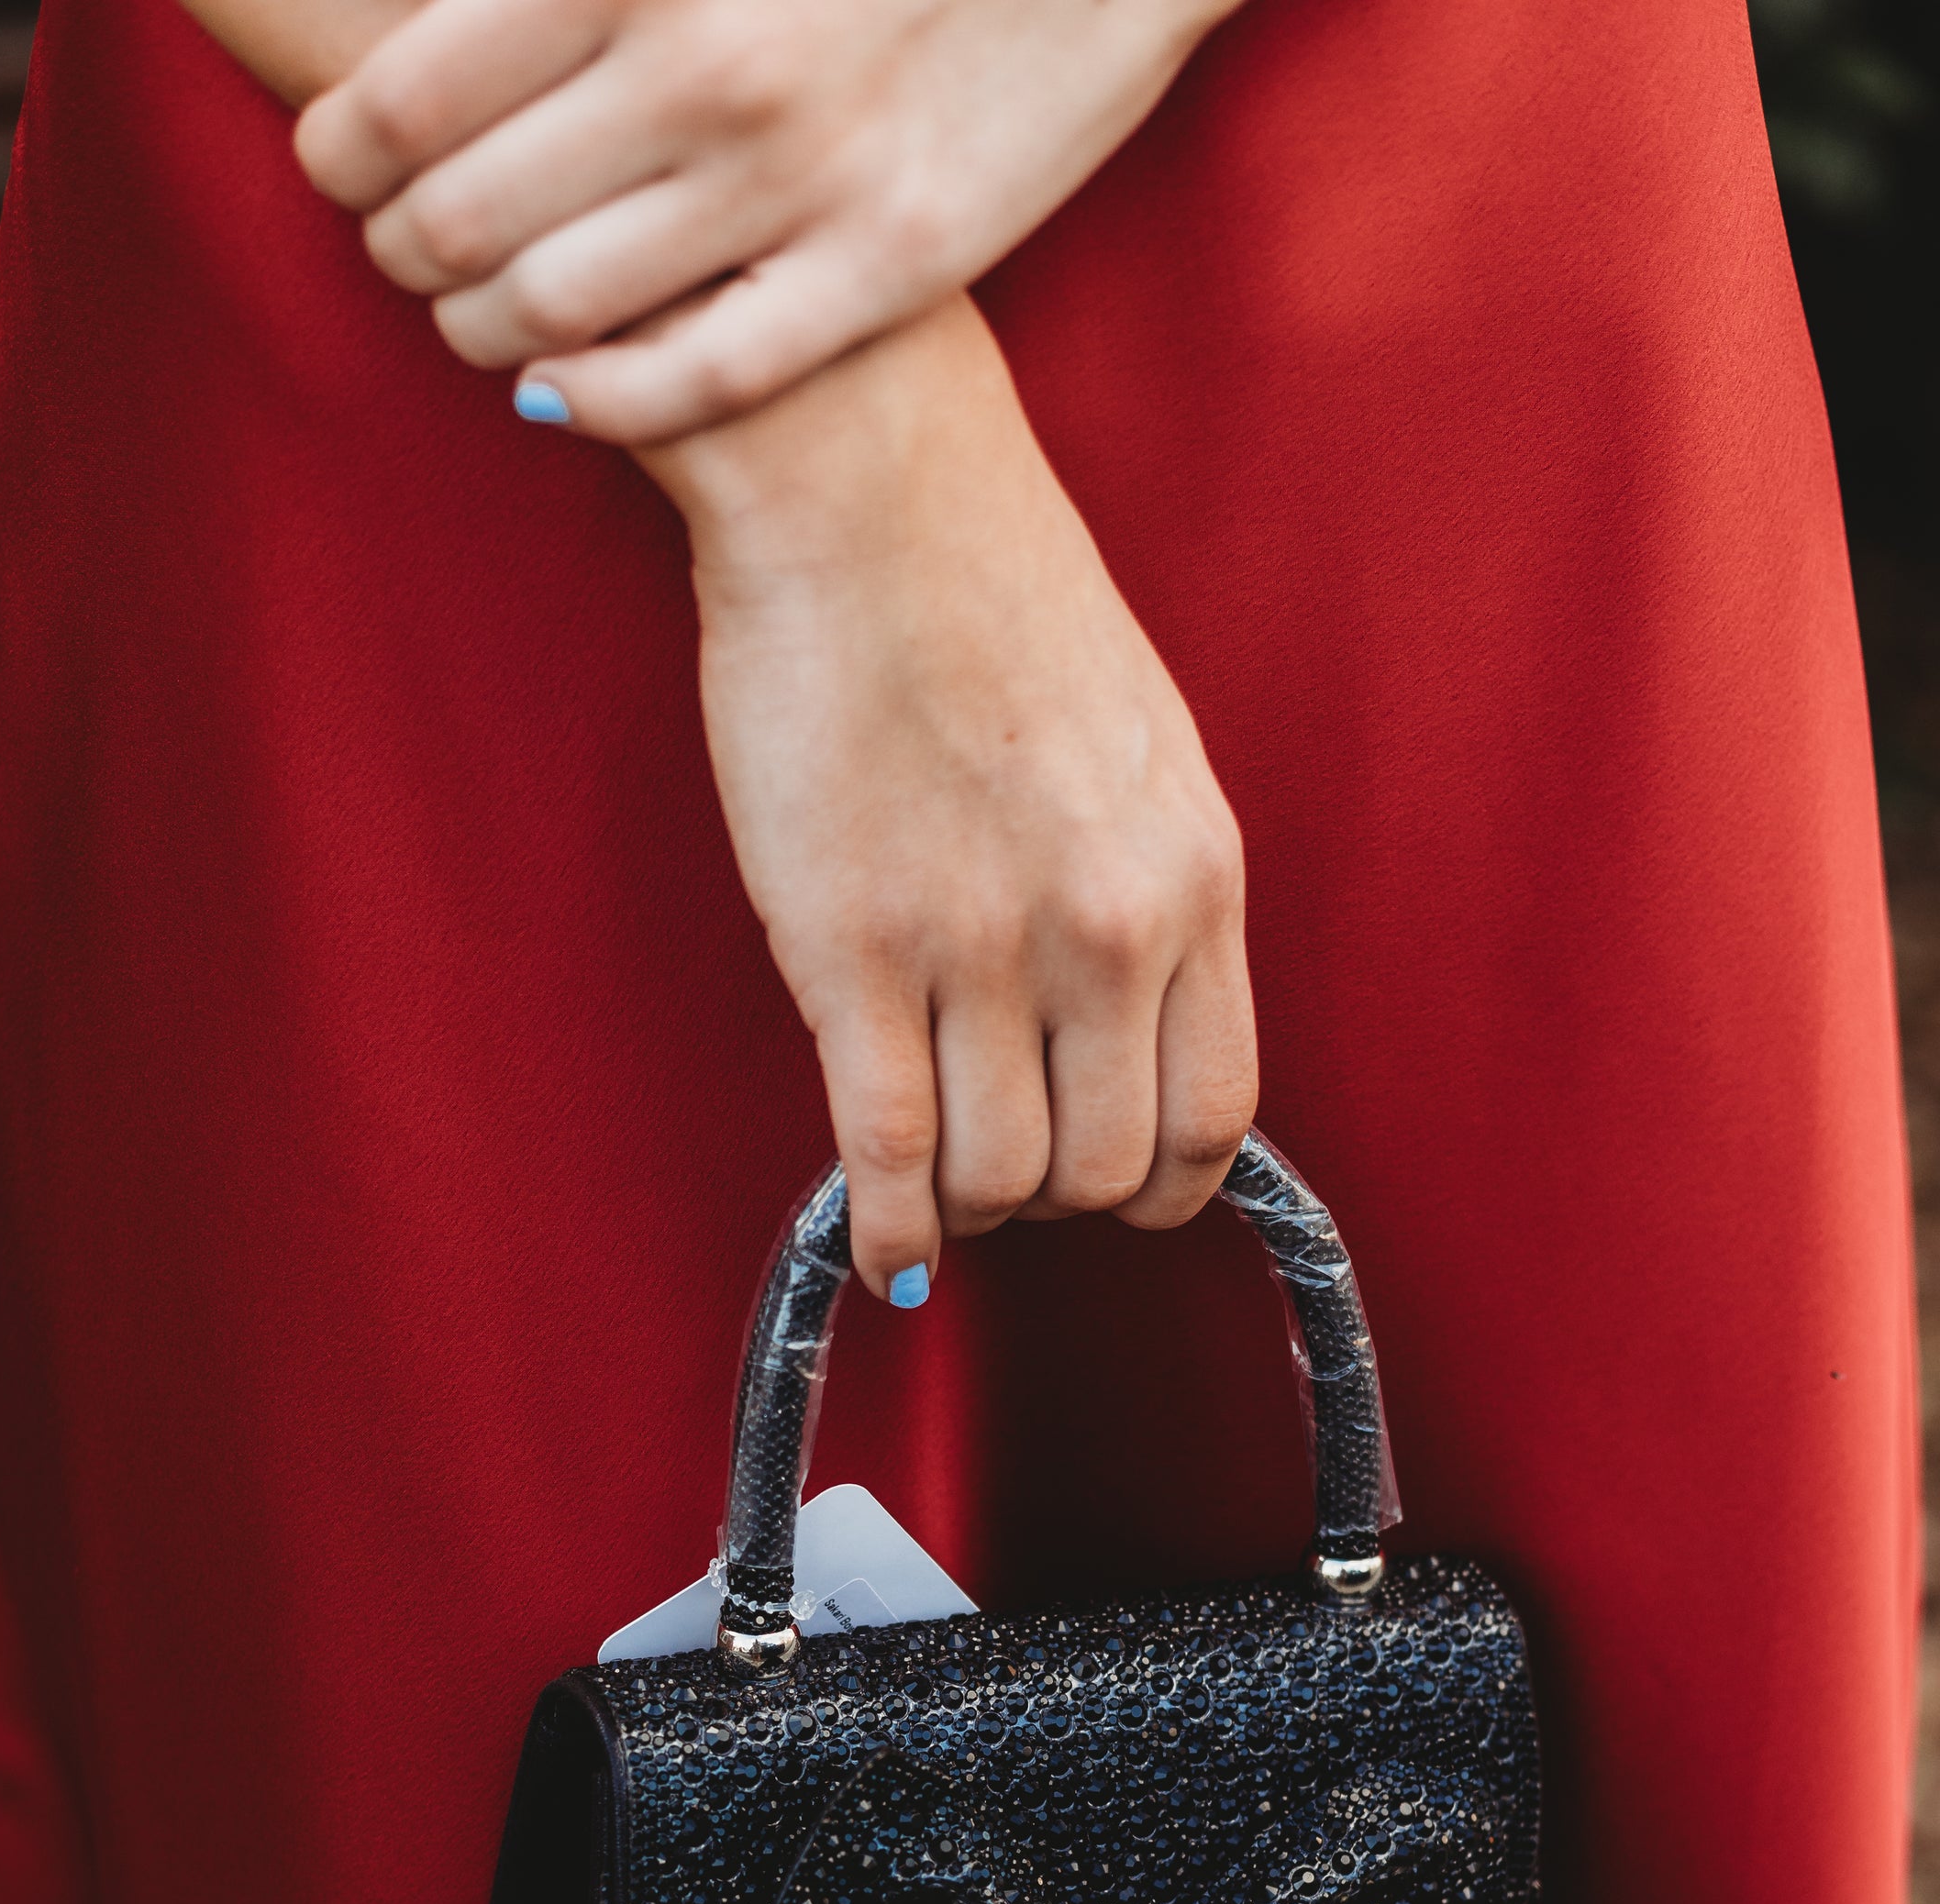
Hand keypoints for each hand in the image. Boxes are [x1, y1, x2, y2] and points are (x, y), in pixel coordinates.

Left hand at [295, 0, 1235, 442]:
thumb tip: (440, 15)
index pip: (404, 100)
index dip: (342, 153)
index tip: (341, 161)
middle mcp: (706, 68)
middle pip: (461, 221)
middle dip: (401, 250)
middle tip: (407, 247)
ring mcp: (800, 179)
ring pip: (555, 314)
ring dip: (481, 330)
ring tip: (480, 312)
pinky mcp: (885, 263)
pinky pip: (693, 382)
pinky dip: (594, 397)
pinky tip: (561, 387)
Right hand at [643, 297, 1254, 1295]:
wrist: (866, 489)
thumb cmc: (996, 597)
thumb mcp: (1143, 749)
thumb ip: (1152, 893)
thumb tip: (1127, 1033)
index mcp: (1196, 875)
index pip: (1216, 1112)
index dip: (1163, 1181)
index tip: (1113, 1181)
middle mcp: (1108, 928)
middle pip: (1105, 1167)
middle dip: (1057, 1194)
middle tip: (1006, 1163)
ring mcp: (980, 947)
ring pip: (999, 1178)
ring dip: (968, 1204)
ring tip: (934, 1171)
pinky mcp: (854, 952)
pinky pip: (891, 1152)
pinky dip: (887, 1230)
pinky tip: (880, 1247)